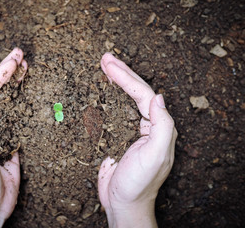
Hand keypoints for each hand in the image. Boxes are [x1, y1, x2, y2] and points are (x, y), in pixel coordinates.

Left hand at [0, 48, 27, 227]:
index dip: (0, 73)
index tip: (14, 59)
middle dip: (10, 73)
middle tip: (22, 55)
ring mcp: (0, 132)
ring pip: (11, 103)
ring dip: (19, 86)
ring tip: (28, 70)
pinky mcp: (12, 142)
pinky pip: (21, 120)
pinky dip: (27, 107)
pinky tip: (33, 97)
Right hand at [98, 53, 176, 227]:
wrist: (123, 204)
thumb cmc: (139, 184)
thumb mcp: (156, 156)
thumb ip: (162, 126)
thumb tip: (159, 97)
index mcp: (157, 126)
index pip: (142, 94)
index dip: (126, 77)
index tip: (108, 64)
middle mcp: (146, 125)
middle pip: (134, 92)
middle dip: (120, 73)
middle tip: (104, 58)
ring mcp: (130, 129)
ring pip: (123, 99)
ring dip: (113, 82)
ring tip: (102, 67)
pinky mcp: (116, 136)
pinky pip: (111, 111)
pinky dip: (105, 98)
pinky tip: (98, 91)